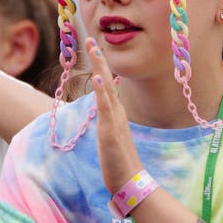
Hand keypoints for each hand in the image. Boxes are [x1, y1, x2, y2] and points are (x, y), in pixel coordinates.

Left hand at [86, 38, 142, 194]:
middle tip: (91, 40)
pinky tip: (97, 78)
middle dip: (99, 60)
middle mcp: (117, 113)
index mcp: (116, 114)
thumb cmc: (120, 164)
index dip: (100, 68)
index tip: (94, 50)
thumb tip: (103, 119)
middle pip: (107, 81)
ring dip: (99, 67)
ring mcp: (115, 121)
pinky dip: (101, 91)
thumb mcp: (111, 139)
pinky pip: (106, 108)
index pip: (107, 86)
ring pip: (106, 88)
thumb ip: (108, 126)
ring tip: (93, 49)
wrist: (131, 182)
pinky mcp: (111, 131)